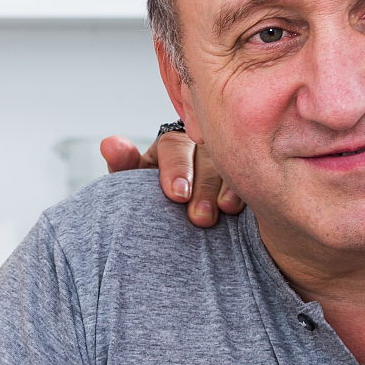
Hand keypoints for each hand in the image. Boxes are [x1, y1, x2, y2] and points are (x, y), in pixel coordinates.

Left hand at [99, 128, 245, 226]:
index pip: (174, 148)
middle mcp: (206, 146)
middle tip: (199, 216)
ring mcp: (233, 160)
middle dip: (203, 186)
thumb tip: (109, 143)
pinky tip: (248, 206)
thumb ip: (123, 164)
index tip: (176, 195)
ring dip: (229, 187)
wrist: (180, 221)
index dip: (176, 170)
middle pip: (207, 157)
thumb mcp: (136, 179)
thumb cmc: (155, 195)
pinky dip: (250, 191)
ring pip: (233, 166)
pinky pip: (255, 177)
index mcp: (174, 143)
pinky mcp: (251, 177)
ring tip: (224, 210)